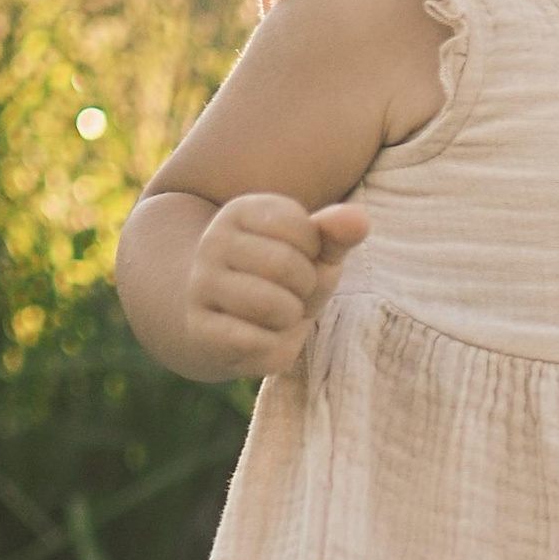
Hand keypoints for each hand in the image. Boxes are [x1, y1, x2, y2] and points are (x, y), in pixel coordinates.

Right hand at [183, 195, 368, 379]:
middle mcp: (214, 242)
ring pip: (271, 305)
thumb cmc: (280, 281)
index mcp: (242, 211)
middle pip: (285, 265)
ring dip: (289, 318)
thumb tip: (358, 218)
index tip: (298, 261)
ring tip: (277, 315)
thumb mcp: (312, 254)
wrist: (224, 322)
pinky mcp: (200, 330)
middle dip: (305, 288)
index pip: (302, 229)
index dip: (314, 255)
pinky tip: (260, 339)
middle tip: (290, 293)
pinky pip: (258, 343)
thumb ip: (336, 235)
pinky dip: (274, 348)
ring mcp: (201, 286)